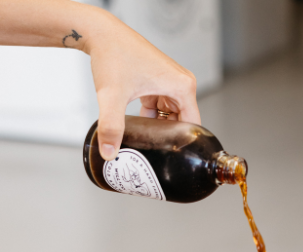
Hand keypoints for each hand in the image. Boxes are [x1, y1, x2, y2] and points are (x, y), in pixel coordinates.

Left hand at [83, 13, 199, 159]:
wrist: (101, 34)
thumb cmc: (113, 55)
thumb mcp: (112, 96)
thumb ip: (111, 127)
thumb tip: (110, 153)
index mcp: (183, 87)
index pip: (193, 125)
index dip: (184, 144)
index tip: (174, 159)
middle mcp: (182, 82)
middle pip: (184, 120)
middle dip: (170, 136)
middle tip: (157, 153)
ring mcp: (172, 80)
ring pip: (172, 113)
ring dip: (160, 126)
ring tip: (148, 141)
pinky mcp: (160, 79)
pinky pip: (163, 105)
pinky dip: (153, 115)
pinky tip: (141, 124)